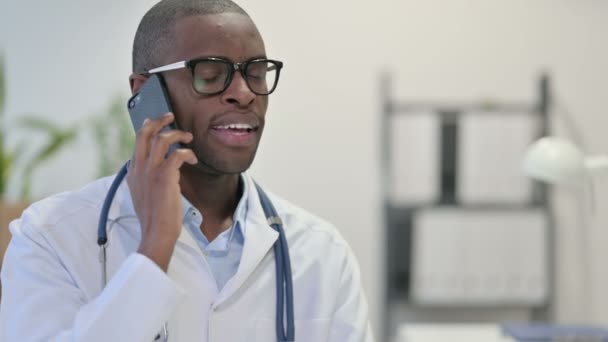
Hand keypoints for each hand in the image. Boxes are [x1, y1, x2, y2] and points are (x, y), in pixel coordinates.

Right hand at [126, 112, 197, 271]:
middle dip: (159, 120)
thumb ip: (144, 180)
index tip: (156, 122)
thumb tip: (152, 173)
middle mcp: (139, 168)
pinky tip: (193, 159)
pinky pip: (177, 154)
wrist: (156, 233)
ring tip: (188, 138)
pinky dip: (187, 153)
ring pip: (161, 139)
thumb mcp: (141, 196)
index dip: (148, 127)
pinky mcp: (164, 176)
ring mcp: (150, 171)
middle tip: (171, 116)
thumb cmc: (154, 218)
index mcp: (133, 172)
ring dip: (177, 134)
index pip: (137, 141)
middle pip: (145, 132)